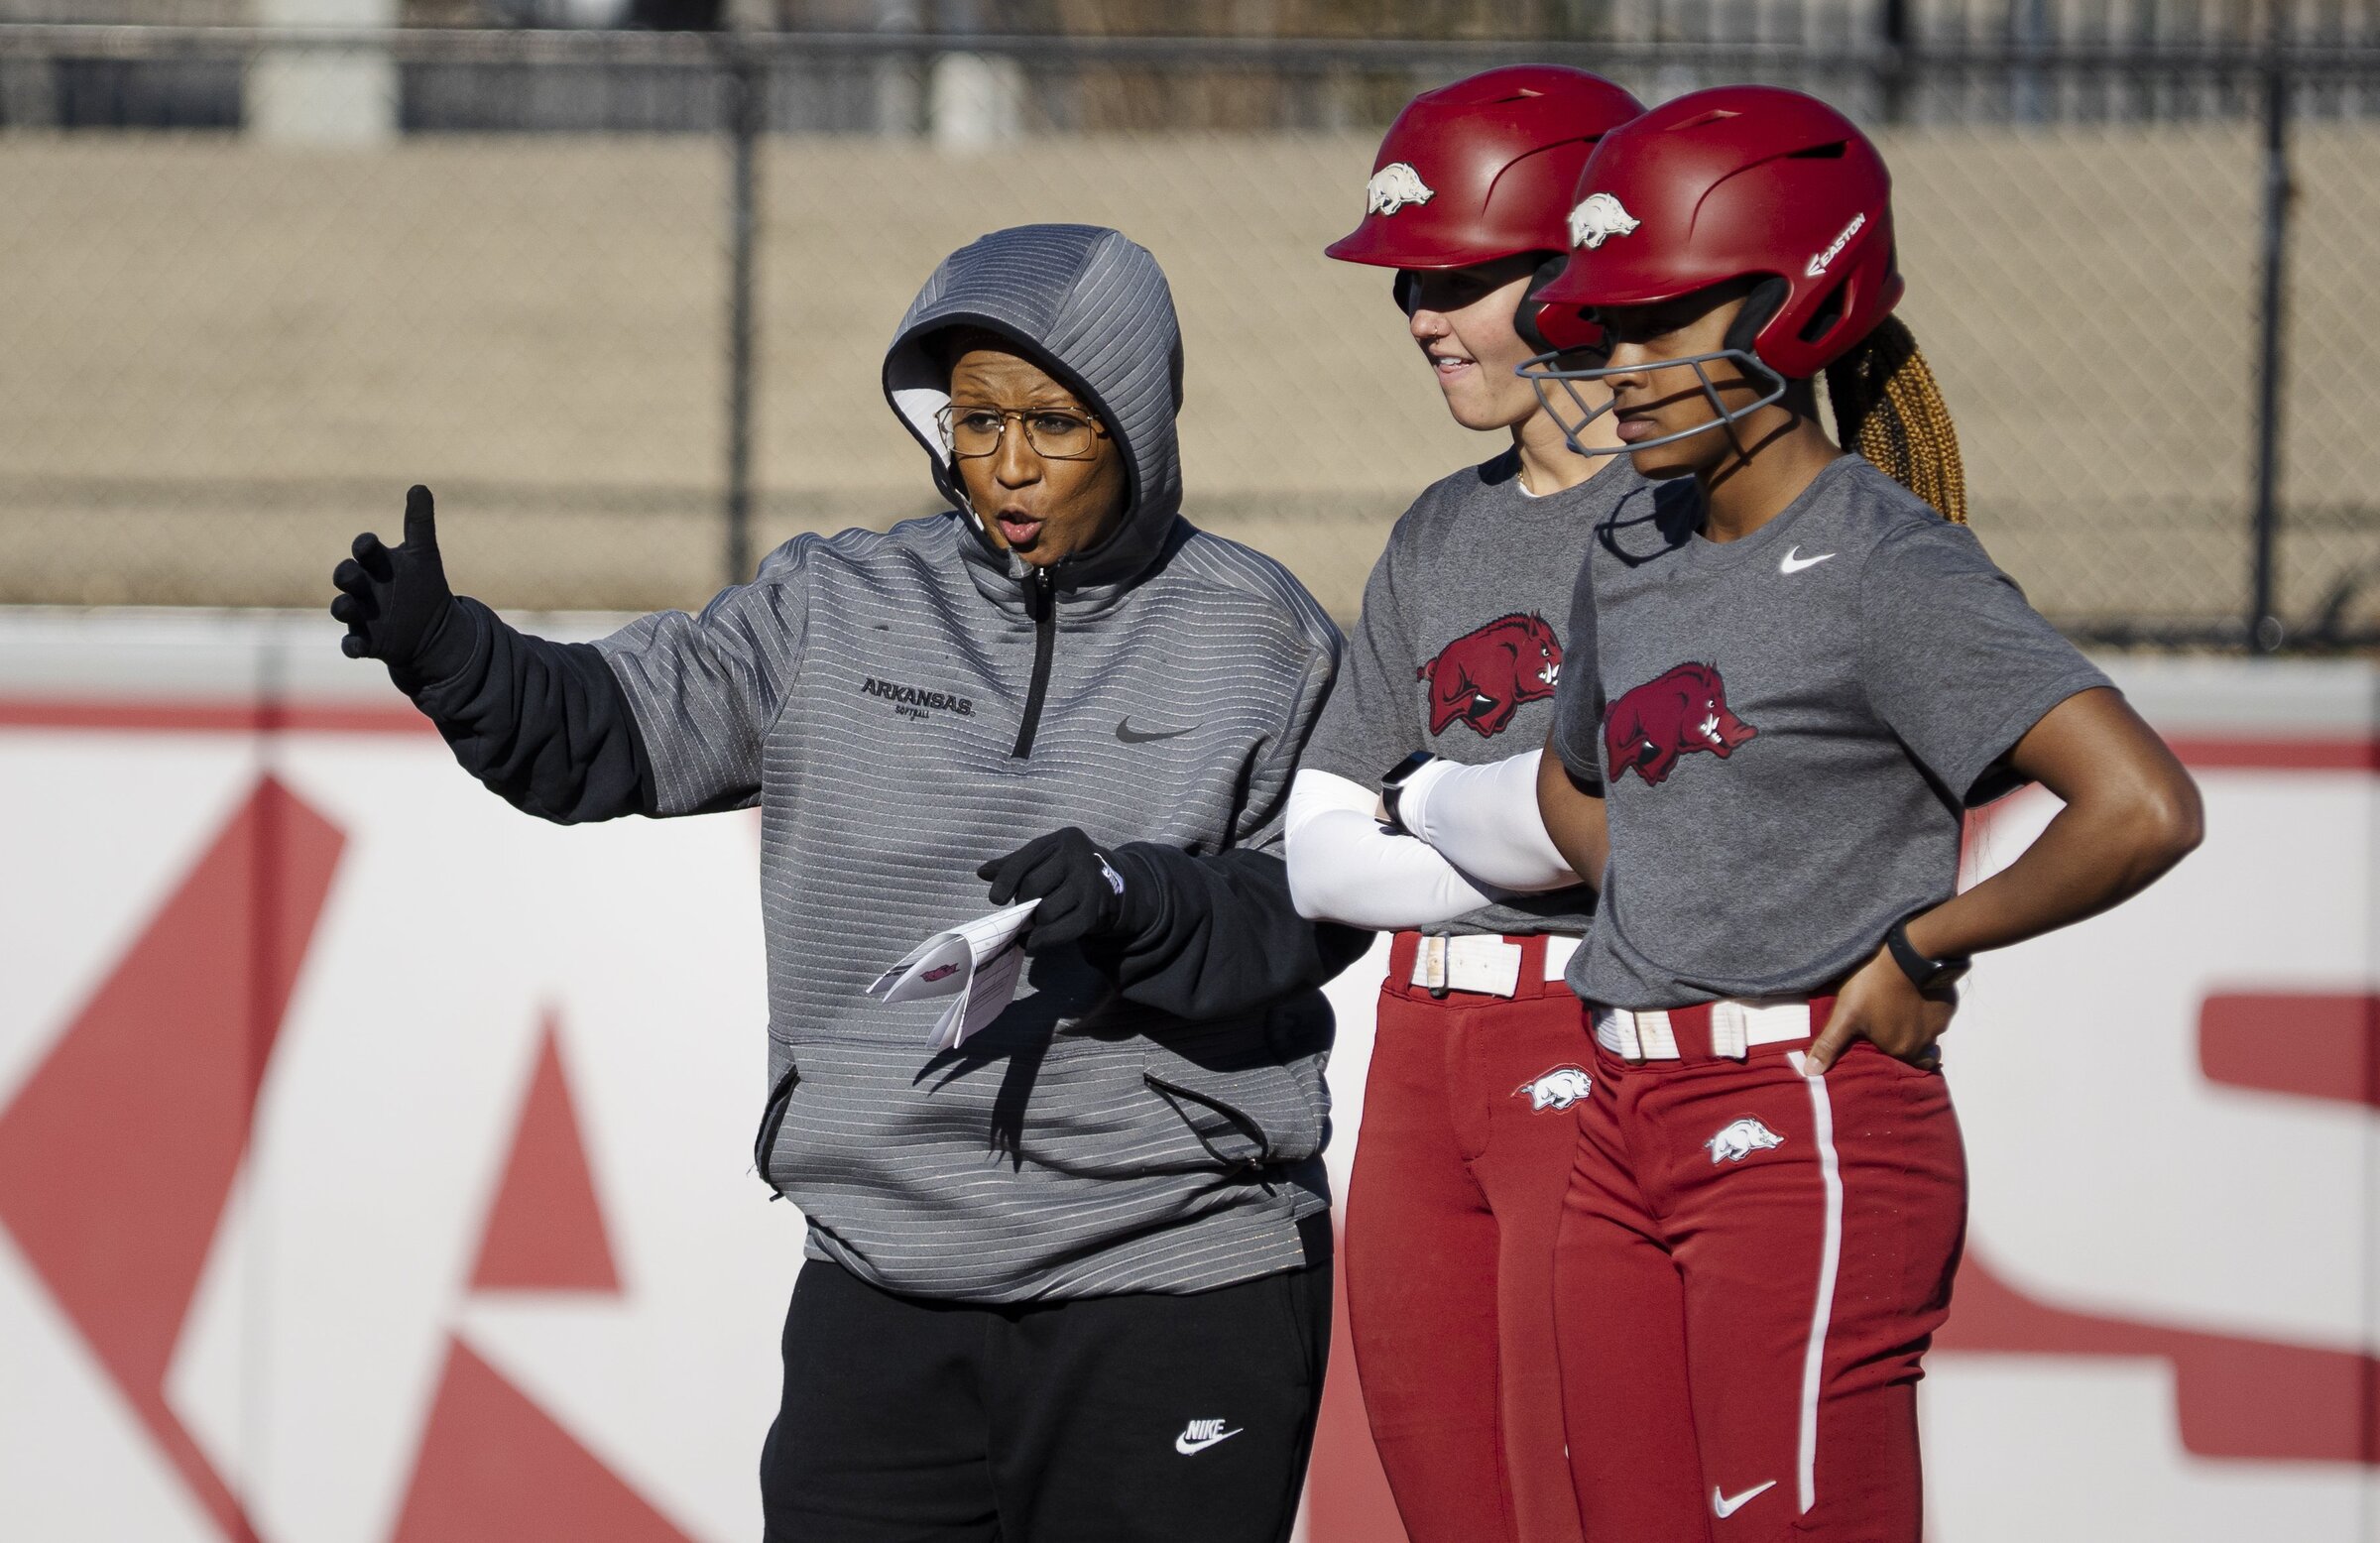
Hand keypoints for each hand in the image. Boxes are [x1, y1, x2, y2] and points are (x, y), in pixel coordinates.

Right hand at [331, 484, 459, 673]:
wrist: (431, 629)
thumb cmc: (422, 587)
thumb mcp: (424, 556)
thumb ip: (419, 523)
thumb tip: (420, 487)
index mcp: (376, 564)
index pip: (365, 549)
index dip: (365, 546)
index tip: (369, 544)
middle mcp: (363, 588)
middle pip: (346, 576)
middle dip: (346, 574)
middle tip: (351, 575)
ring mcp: (361, 615)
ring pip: (342, 608)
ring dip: (343, 607)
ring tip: (349, 607)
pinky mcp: (367, 642)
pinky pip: (352, 645)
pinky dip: (352, 646)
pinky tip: (358, 648)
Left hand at [977, 828, 1142, 954]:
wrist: (1110, 881)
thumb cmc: (1066, 868)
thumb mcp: (1043, 858)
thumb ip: (1013, 865)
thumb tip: (982, 872)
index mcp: (1062, 840)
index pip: (1025, 860)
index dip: (1006, 881)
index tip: (996, 899)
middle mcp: (1078, 858)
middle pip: (1034, 886)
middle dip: (1022, 904)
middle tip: (1022, 912)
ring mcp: (1089, 884)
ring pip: (1047, 911)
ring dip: (1033, 924)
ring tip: (1028, 927)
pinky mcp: (1095, 910)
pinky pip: (1064, 930)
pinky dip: (1045, 940)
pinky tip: (1033, 944)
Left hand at [1803, 944, 1957, 1073]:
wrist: (1909, 951)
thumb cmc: (1873, 985)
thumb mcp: (1846, 1014)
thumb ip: (1830, 1045)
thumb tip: (1811, 1072)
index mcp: (1904, 1049)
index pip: (1909, 1066)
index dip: (1900, 1059)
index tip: (1891, 1048)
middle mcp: (1927, 1041)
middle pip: (1921, 1050)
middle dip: (1909, 1042)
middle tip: (1894, 1025)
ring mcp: (1941, 1021)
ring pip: (1930, 1030)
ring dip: (1917, 1022)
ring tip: (1900, 1005)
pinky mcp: (1949, 1002)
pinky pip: (1939, 1010)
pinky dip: (1928, 1005)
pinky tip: (1913, 992)